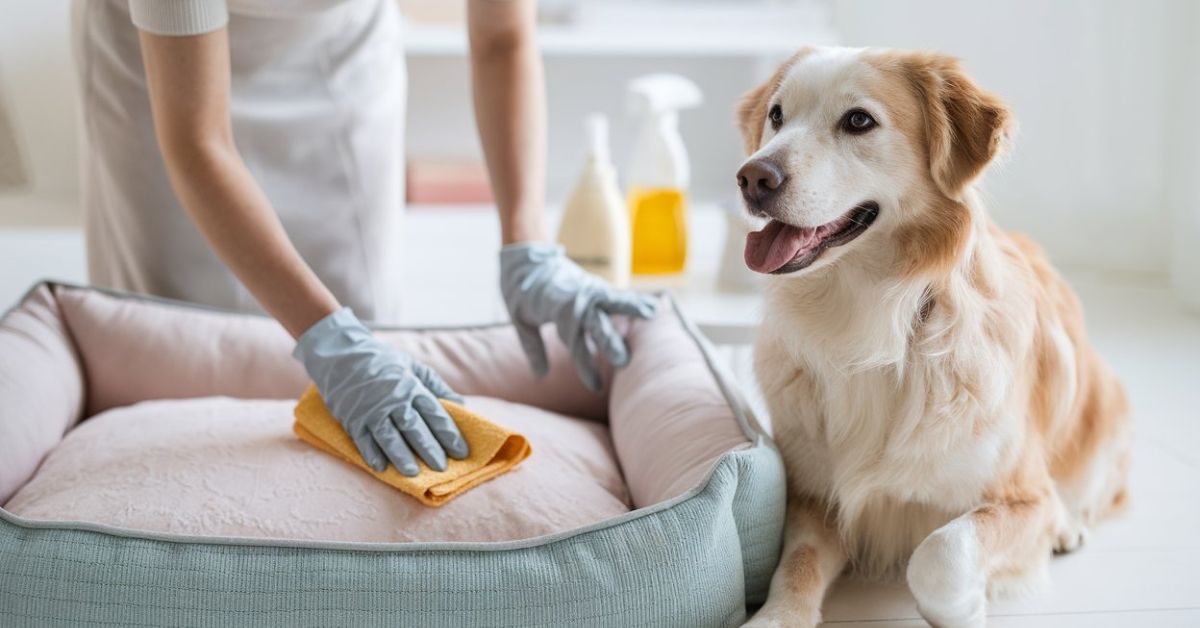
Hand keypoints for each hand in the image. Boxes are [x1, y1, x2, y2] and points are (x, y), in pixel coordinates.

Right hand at [293, 308, 468, 475]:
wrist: (340, 352)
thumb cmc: (382, 361)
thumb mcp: (413, 367)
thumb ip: (437, 386)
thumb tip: (462, 405)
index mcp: (411, 386)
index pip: (435, 414)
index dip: (449, 434)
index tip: (462, 451)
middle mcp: (393, 399)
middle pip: (415, 429)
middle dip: (430, 450)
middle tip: (442, 468)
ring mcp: (371, 410)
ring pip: (389, 438)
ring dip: (402, 457)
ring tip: (414, 473)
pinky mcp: (351, 418)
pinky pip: (363, 440)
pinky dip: (372, 455)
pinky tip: (382, 468)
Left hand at [500, 242, 656, 390]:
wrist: (526, 257)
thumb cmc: (520, 291)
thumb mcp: (520, 320)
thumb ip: (533, 348)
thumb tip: (541, 376)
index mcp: (557, 311)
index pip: (575, 344)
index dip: (585, 366)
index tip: (595, 387)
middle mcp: (576, 301)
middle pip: (596, 324)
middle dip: (609, 343)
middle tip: (623, 362)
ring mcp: (587, 291)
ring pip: (612, 302)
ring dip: (631, 309)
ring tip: (652, 314)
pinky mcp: (594, 286)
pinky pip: (616, 294)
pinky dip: (633, 301)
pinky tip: (653, 307)